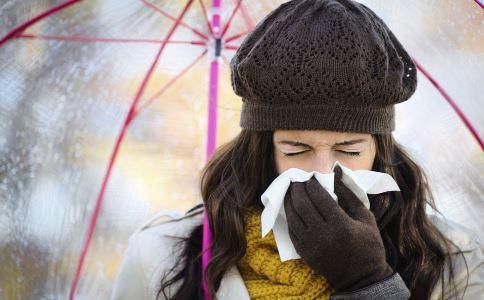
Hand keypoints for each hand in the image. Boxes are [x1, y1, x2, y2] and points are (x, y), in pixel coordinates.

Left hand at [283, 165, 392, 292]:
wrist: (361, 278)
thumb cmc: (368, 245)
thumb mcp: (366, 218)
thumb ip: (349, 193)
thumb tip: (336, 171)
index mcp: (341, 225)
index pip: (319, 198)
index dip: (312, 184)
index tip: (311, 176)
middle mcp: (323, 235)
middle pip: (303, 205)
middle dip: (297, 189)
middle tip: (297, 180)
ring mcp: (311, 245)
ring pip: (293, 217)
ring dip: (289, 200)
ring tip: (291, 190)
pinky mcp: (304, 253)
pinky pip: (291, 230)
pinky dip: (289, 216)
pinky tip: (291, 207)